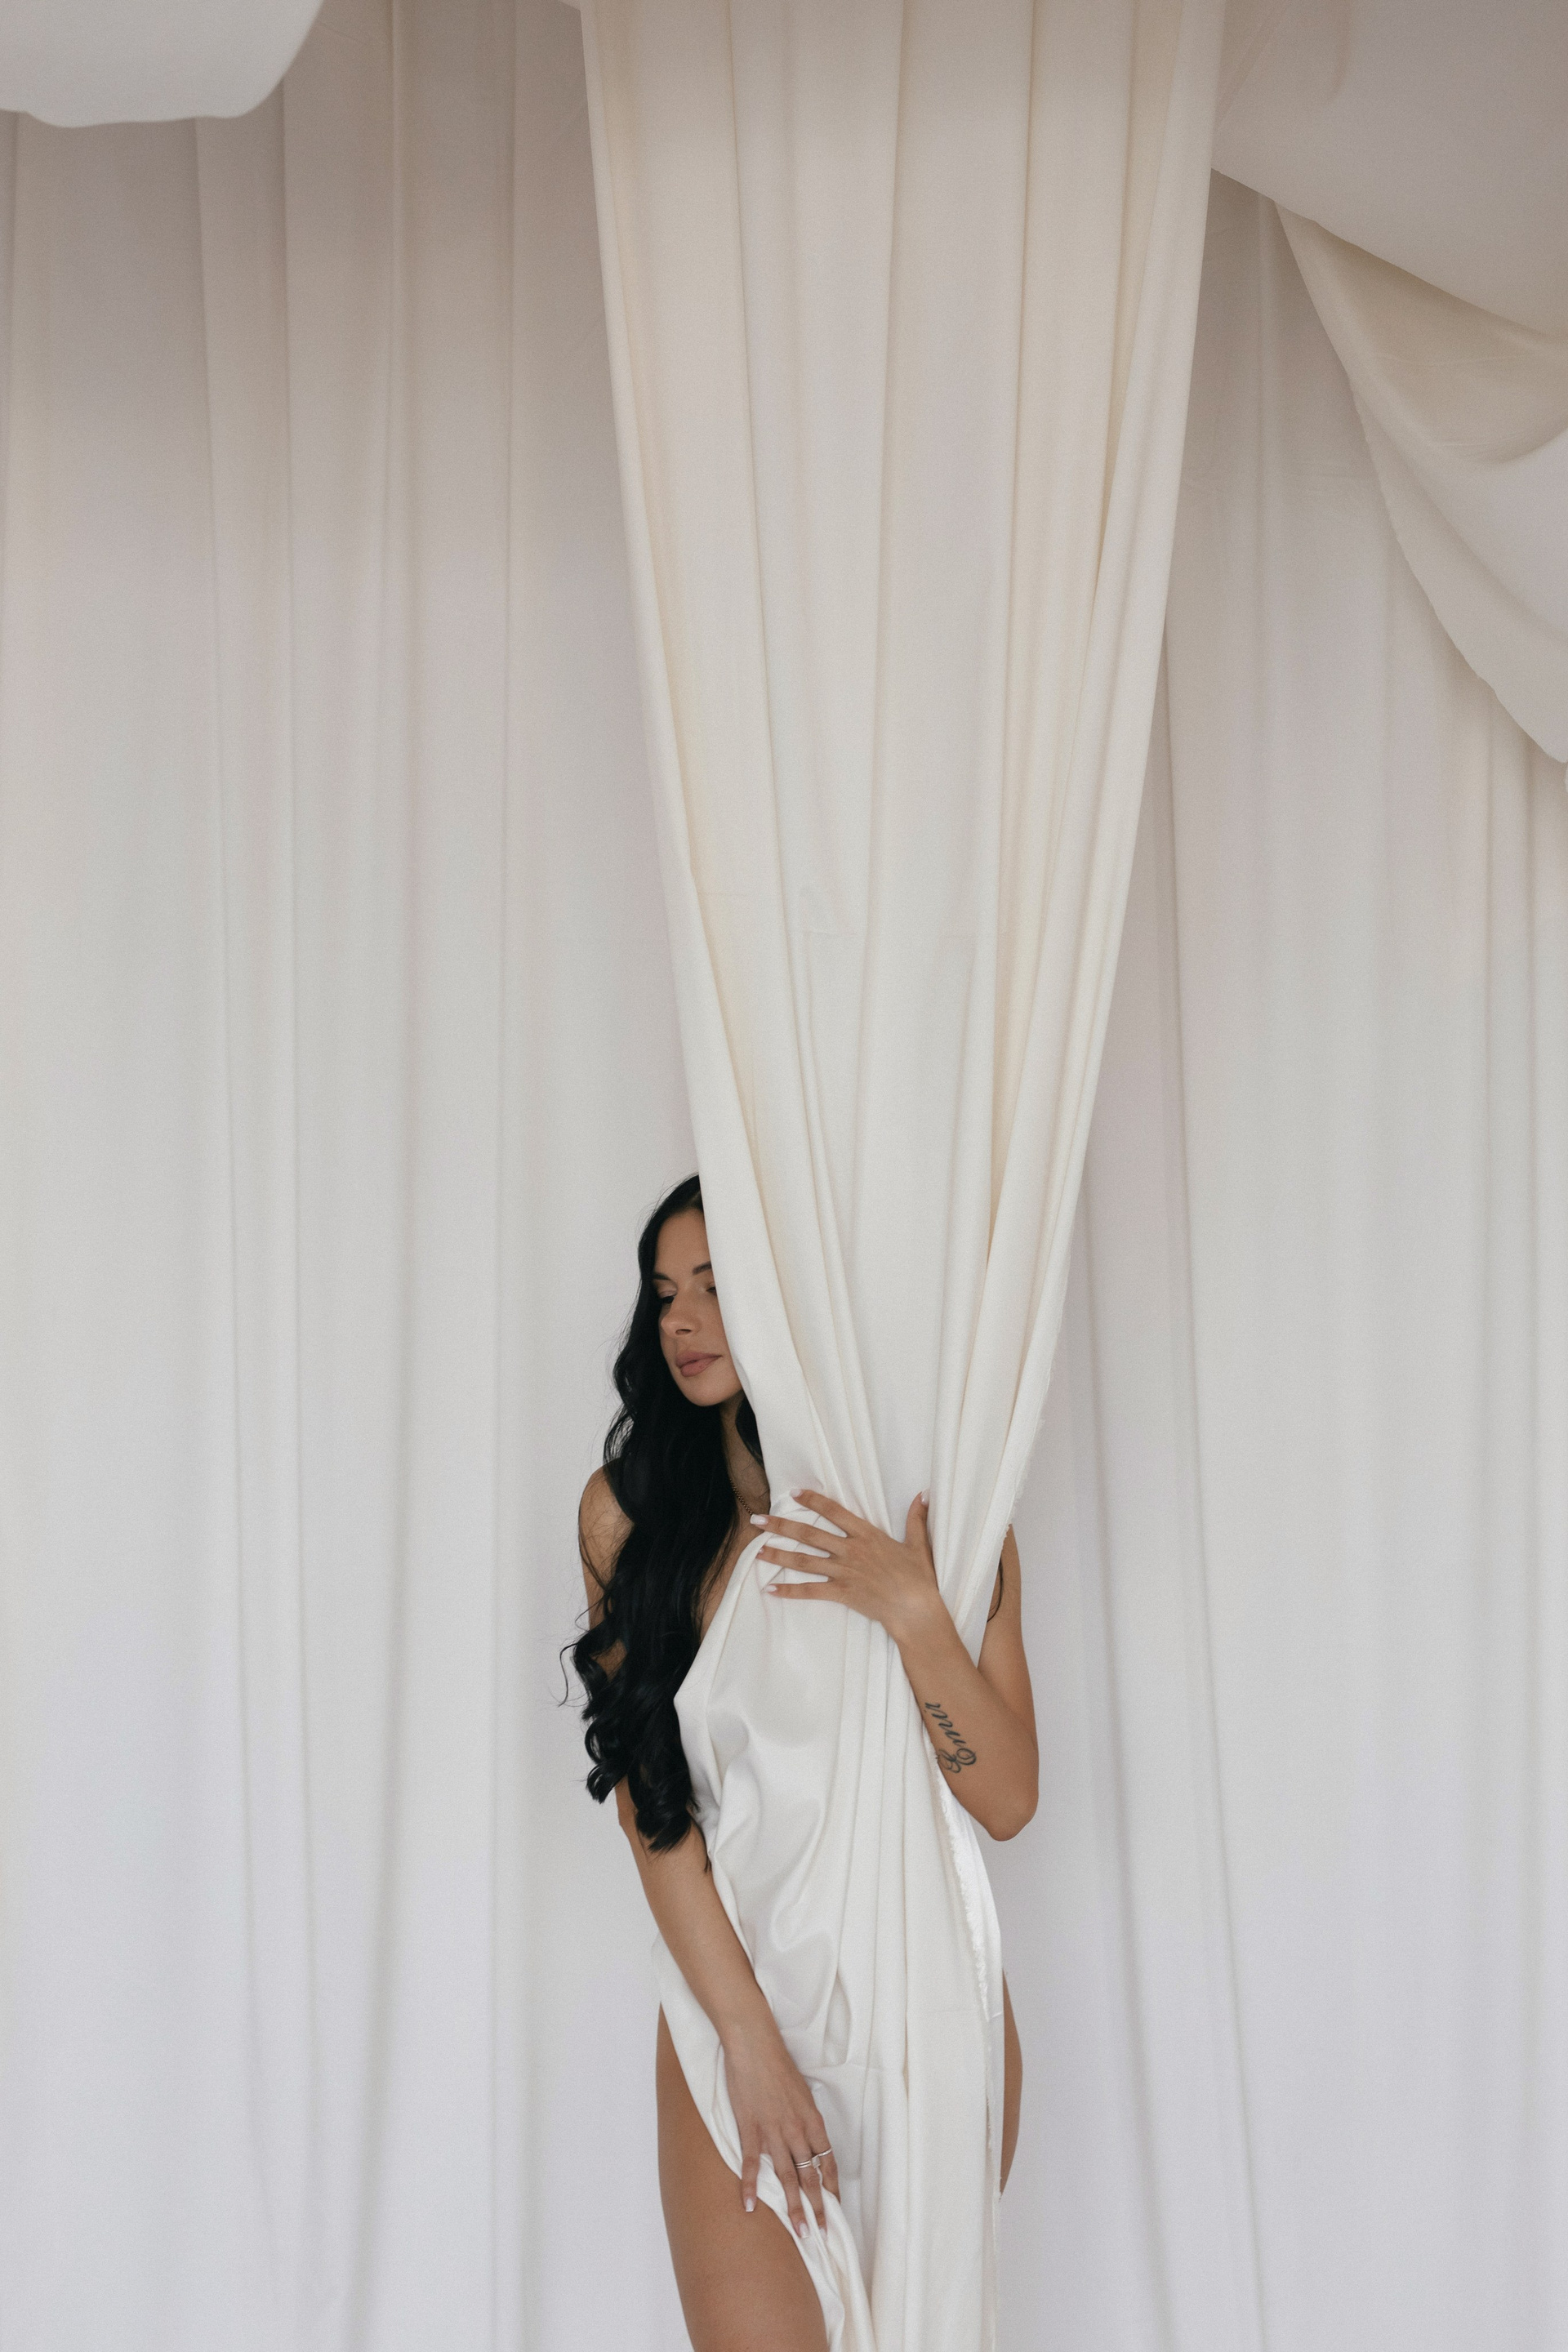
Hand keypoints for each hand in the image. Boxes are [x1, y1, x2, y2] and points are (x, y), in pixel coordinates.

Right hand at [722, 2013, 839, 2235]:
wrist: (755, 2045)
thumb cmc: (779, 2065)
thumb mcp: (801, 2093)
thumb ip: (805, 2119)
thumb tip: (808, 2140)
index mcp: (812, 2120)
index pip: (828, 2161)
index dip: (832, 2186)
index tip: (835, 2207)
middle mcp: (797, 2130)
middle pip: (810, 2176)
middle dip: (818, 2207)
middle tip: (822, 2235)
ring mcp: (773, 2131)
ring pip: (787, 2177)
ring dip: (793, 2207)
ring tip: (799, 2232)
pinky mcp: (751, 2128)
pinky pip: (753, 2163)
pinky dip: (750, 2186)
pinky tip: (749, 2206)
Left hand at [755, 1488, 945, 1648]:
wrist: (916, 1610)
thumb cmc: (918, 1578)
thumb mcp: (919, 1545)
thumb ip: (916, 1518)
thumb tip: (923, 1494)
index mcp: (867, 1535)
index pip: (834, 1512)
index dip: (813, 1500)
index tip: (794, 1493)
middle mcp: (850, 1551)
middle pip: (809, 1534)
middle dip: (781, 1526)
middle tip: (757, 1519)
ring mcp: (844, 1573)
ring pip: (804, 1561)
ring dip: (779, 1555)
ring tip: (757, 1550)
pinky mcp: (842, 1594)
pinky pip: (811, 1591)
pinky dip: (790, 1591)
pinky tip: (771, 1589)